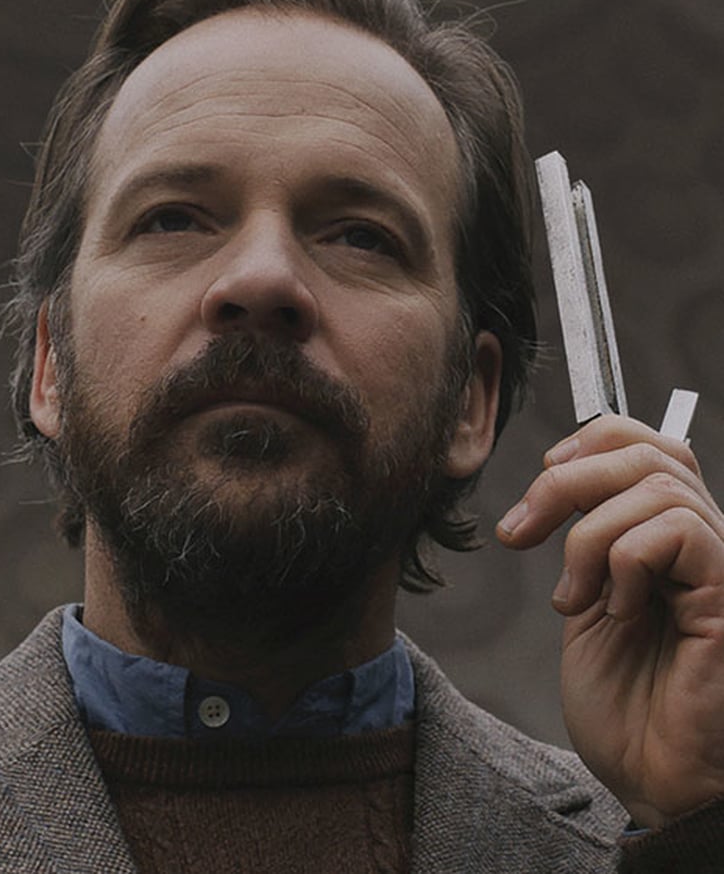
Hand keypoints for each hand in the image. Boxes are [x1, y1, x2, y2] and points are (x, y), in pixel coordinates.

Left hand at [496, 416, 723, 828]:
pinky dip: (625, 562)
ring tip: (575, 599)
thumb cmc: (624, 704)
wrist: (651, 782)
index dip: (591, 440)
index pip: (648, 442)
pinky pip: (677, 531)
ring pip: (655, 486)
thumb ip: (587, 534)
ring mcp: (720, 565)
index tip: (542, 475)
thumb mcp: (586, 597)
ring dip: (589, 538)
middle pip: (646, 452)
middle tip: (519, 532)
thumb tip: (558, 472)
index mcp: (669, 536)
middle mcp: (703, 542)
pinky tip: (620, 613)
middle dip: (564, 482)